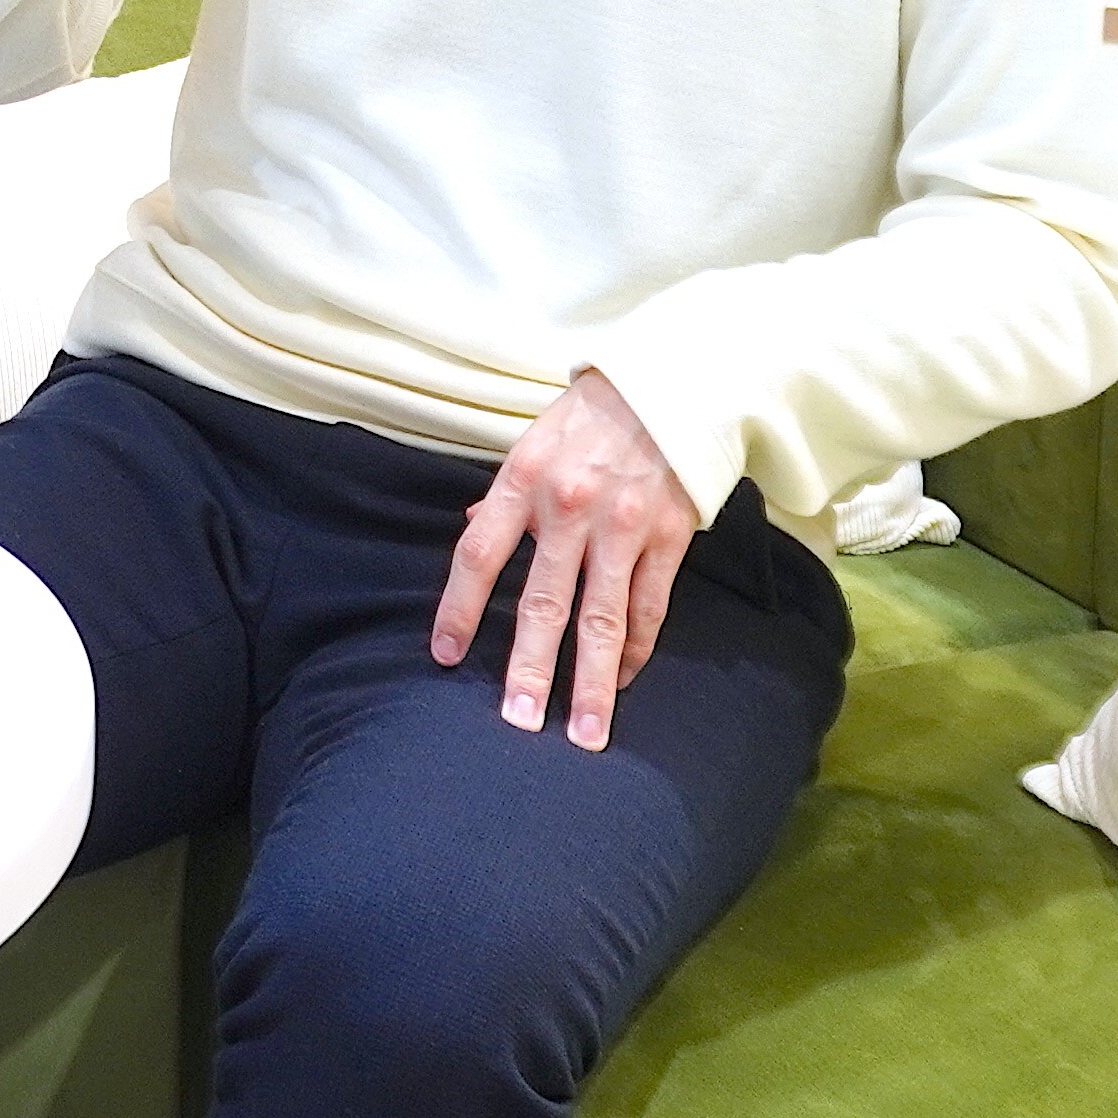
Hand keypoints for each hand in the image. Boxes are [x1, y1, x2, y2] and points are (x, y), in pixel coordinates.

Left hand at [433, 370, 696, 750]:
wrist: (672, 384)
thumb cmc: (591, 417)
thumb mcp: (532, 441)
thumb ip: (503, 496)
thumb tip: (470, 529)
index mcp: (524, 480)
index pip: (479, 553)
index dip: (460, 608)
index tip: (445, 655)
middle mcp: (571, 507)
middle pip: (544, 601)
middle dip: (531, 669)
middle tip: (518, 723)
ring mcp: (624, 525)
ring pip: (603, 618)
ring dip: (593, 682)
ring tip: (586, 734)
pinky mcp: (670, 536)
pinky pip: (649, 606)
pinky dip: (636, 648)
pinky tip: (624, 679)